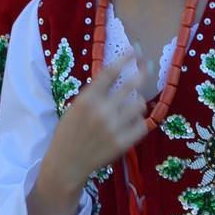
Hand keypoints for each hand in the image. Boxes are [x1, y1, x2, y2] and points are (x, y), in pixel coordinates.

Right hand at [43, 51, 151, 188]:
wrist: (66, 164)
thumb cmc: (69, 133)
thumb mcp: (76, 107)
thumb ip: (95, 93)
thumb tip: (120, 74)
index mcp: (87, 99)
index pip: (111, 72)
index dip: (125, 58)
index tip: (136, 50)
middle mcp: (101, 111)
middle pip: (131, 84)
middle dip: (142, 72)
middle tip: (148, 66)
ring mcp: (113, 127)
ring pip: (139, 105)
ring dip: (137, 103)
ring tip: (129, 108)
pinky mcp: (123, 143)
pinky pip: (142, 126)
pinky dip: (138, 123)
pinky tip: (129, 125)